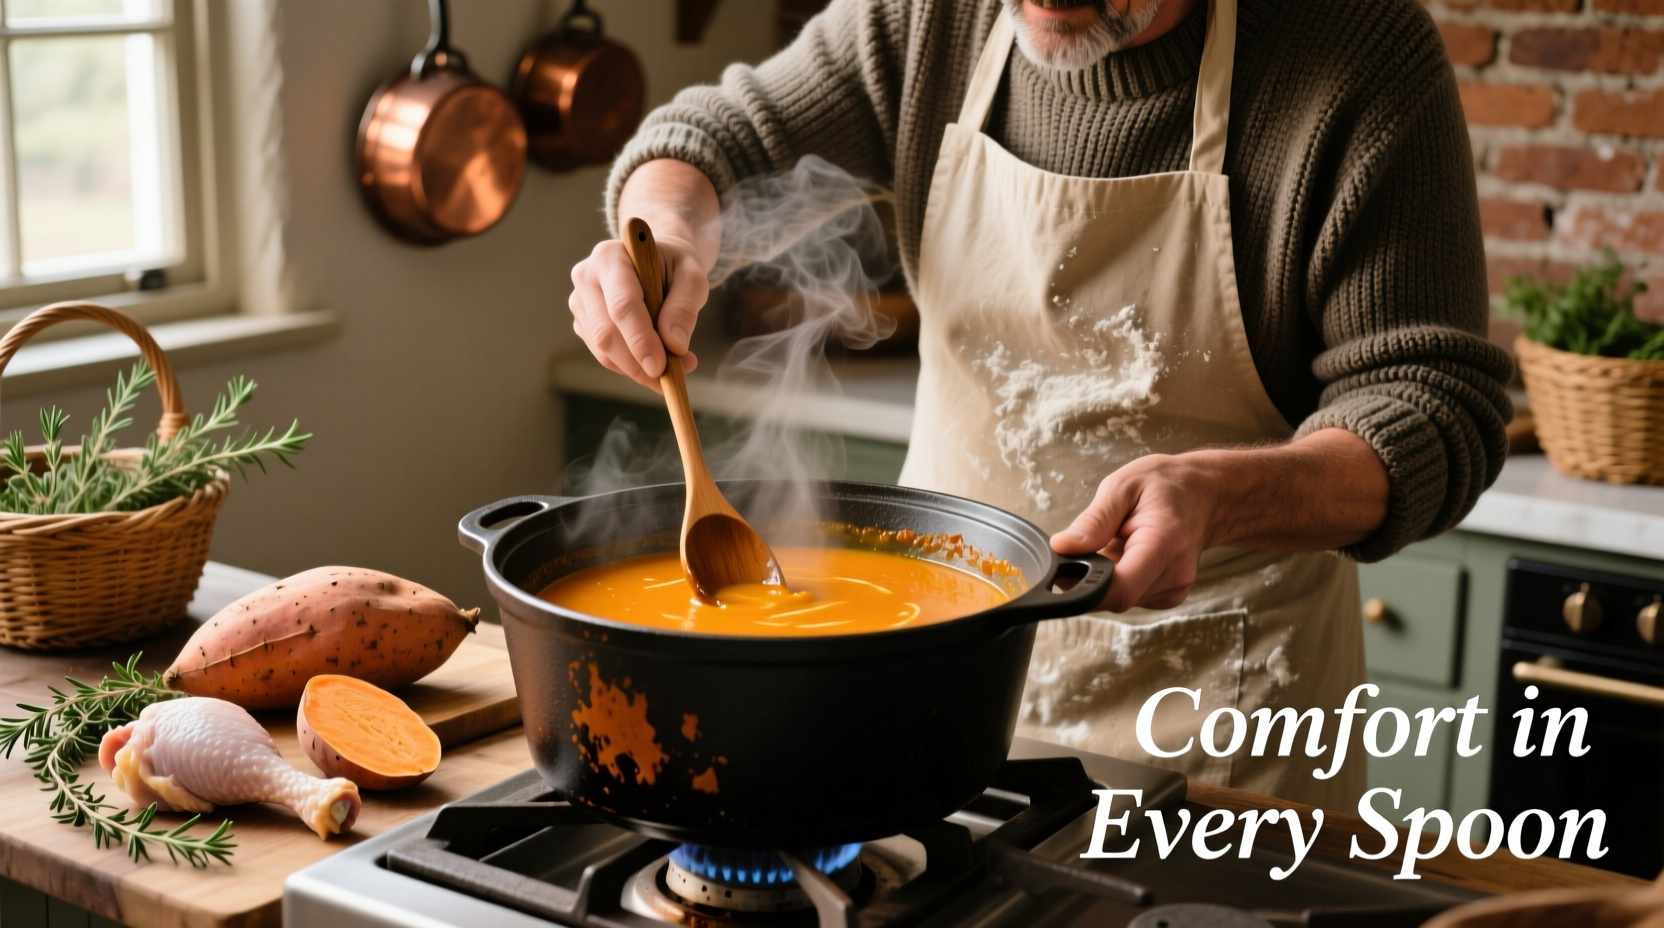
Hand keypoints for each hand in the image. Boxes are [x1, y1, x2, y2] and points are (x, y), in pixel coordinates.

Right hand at [568, 159, 721, 390]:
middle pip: (606, 333)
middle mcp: (586, 277)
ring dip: (638, 368)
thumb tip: (674, 344)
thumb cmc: (675, 266)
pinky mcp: (583, 323)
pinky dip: (631, 366)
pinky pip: (604, 355)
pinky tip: (655, 360)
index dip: (640, 340)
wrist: (657, 261)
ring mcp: (581, 302)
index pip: (622, 306)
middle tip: (672, 376)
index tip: (660, 367)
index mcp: (610, 257)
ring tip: (675, 367)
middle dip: (638, 363)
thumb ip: (685, 307)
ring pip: (603, 350)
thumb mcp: (692, 276)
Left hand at [1051, 454, 1222, 612]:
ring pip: (1119, 598)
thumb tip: (1061, 548)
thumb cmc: (1167, 484)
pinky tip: (1130, 553)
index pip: (1119, 591)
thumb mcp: (1122, 487)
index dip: (1084, 588)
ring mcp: (1174, 590)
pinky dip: (1120, 577)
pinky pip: (1130, 594)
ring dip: (1107, 575)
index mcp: (1164, 545)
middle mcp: (1174, 575)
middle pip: (1114, 597)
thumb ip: (1092, 521)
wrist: (1207, 494)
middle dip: (1092, 575)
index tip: (1065, 569)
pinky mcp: (1168, 596)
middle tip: (1096, 540)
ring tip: (1120, 541)